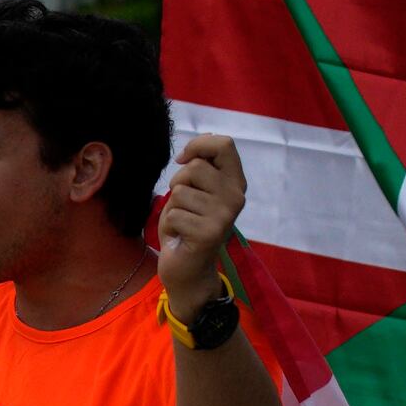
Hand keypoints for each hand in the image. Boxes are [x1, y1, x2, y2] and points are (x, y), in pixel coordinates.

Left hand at [155, 132, 246, 314]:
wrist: (187, 269)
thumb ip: (202, 167)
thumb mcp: (196, 191)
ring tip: (183, 223)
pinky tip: (180, 237)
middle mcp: (236, 196)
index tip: (182, 159)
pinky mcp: (210, 233)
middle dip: (177, 184)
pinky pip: (173, 214)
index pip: (225, 144)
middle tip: (183, 205)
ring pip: (180, 192)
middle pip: (194, 168)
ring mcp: (225, 215)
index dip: (198, 145)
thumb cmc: (187, 225)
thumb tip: (206, 137)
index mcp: (236, 182)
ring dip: (172, 208)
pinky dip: (168, 226)